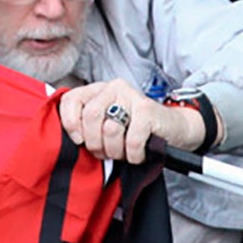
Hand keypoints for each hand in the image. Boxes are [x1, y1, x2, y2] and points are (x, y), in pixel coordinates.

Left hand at [56, 79, 204, 164]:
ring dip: (116, 152)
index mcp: (98, 90)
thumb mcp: (106, 126)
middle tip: (106, 152)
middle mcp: (113, 87)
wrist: (173, 129)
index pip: (70, 100)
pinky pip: (131, 140)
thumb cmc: (134, 131)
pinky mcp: (147, 109)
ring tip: (124, 152)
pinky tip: (139, 154)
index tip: (79, 141)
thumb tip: (69, 139)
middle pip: (90, 117)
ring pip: (110, 130)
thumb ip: (86, 127)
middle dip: (96, 144)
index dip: (70, 124)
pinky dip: (134, 155)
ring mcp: (131, 96)